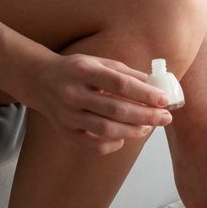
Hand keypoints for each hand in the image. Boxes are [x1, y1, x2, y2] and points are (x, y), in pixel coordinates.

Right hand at [25, 53, 175, 153]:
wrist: (41, 81)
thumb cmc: (76, 70)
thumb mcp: (98, 62)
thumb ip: (125, 73)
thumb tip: (154, 85)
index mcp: (83, 71)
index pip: (120, 85)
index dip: (145, 94)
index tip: (164, 100)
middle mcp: (73, 94)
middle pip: (116, 110)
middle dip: (146, 116)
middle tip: (165, 118)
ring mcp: (68, 115)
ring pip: (107, 130)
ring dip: (133, 131)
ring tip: (148, 127)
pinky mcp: (66, 131)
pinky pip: (94, 145)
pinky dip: (113, 144)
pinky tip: (124, 137)